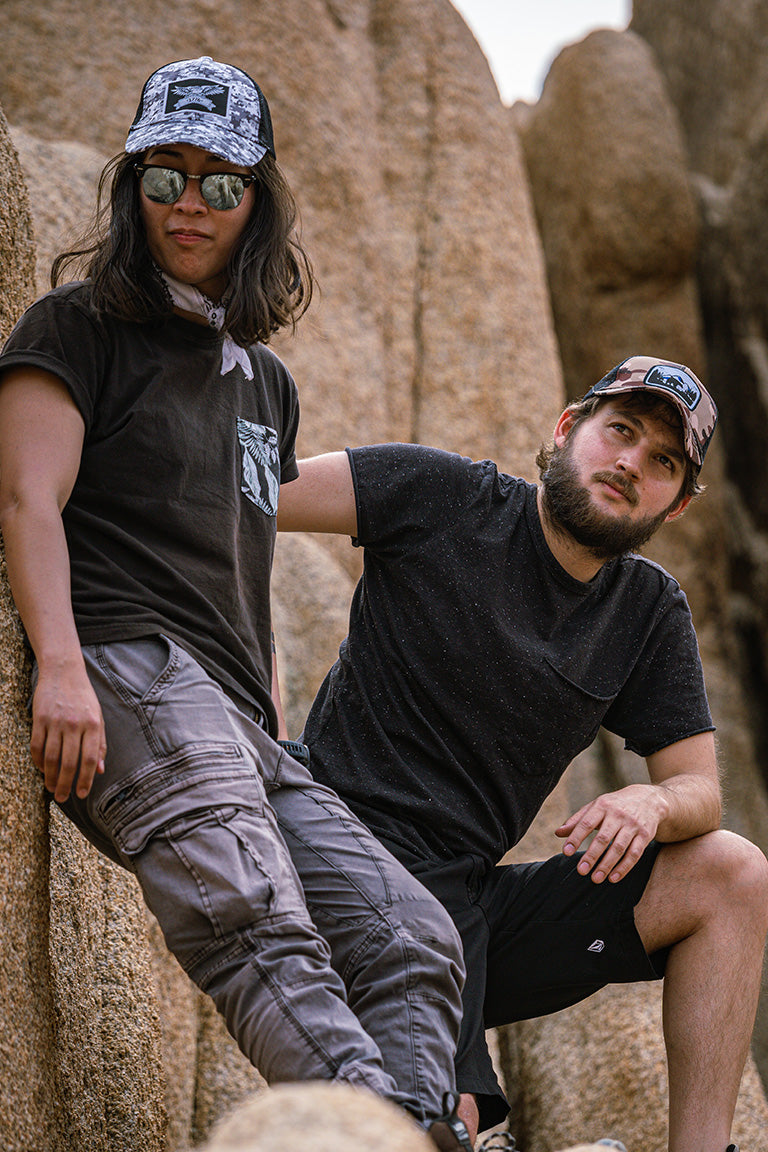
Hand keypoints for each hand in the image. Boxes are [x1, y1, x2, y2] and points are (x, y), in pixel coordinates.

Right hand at [30, 663, 105, 802]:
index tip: (82, 794)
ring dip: (50, 777)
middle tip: (62, 798)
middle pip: (68, 762)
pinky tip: (42, 770)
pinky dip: (38, 761)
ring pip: (51, 757)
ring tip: (51, 788)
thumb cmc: (84, 698)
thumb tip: (100, 770)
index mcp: (92, 725)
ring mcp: (55, 721)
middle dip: (65, 784)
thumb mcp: (98, 718)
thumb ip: (100, 744)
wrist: (63, 672)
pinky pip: (37, 746)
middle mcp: (74, 724)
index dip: (86, 780)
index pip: (90, 759)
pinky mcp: (39, 719)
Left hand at [555, 784, 666, 882]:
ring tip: (596, 879)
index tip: (566, 852)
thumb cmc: (615, 805)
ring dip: (607, 865)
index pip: (586, 823)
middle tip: (581, 871)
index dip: (575, 838)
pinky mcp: (645, 835)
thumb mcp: (596, 806)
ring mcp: (633, 825)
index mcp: (602, 806)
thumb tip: (557, 833)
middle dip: (591, 856)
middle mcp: (618, 815)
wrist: (649, 799)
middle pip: (603, 838)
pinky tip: (613, 878)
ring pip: (619, 848)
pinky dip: (624, 867)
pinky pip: (634, 854)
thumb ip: (577, 820)